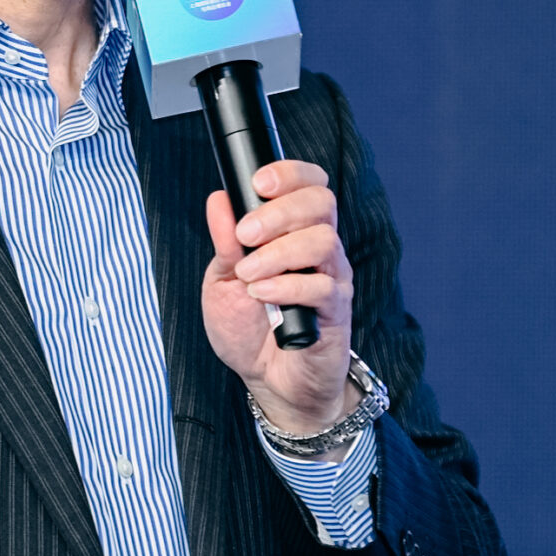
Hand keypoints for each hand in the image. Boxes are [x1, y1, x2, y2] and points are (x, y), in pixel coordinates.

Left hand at [202, 159, 354, 437]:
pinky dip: (286, 286)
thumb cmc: (249, 330)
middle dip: (279, 212)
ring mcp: (332, 277)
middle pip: (321, 202)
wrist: (269, 381)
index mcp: (295, 232)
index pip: (309, 184)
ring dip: (278, 253)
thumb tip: (219, 201)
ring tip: (248, 274)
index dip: (290, 174)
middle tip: (245, 235)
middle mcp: (320, 248)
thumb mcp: (223, 281)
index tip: (259, 183)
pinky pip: (322, 287)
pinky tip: (262, 295)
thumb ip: (224, 242)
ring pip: (323, 241)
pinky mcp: (336, 311)